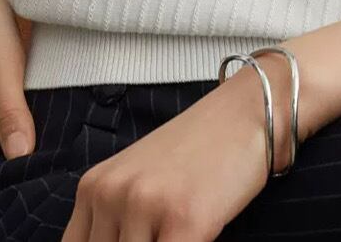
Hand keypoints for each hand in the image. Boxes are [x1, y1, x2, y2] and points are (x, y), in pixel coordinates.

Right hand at [0, 0, 34, 159]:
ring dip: (15, 122)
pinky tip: (32, 93)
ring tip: (50, 123)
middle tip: (55, 145)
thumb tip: (21, 159)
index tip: (43, 165)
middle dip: (17, 146)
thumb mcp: (1, 72)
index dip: (12, 168)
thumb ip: (10, 114)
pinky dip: (9, 102)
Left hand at [61, 54, 294, 241]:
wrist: (246, 112)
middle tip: (160, 239)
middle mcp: (112, 194)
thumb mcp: (140, 180)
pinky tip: (197, 240)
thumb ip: (115, 222)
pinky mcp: (185, 220)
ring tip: (179, 236)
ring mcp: (147, 206)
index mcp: (94, 187)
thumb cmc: (197, 152)